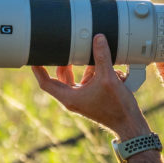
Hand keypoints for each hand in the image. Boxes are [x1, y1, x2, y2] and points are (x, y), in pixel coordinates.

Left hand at [32, 34, 149, 138]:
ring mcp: (83, 99)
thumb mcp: (108, 78)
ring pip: (77, 78)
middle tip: (66, 49)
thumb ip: (102, 57)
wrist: (129, 124)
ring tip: (94, 57)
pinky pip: (89, 81)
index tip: (34, 57)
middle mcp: (73, 99)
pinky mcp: (93, 98)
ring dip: (85, 67)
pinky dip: (96, 73)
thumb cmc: (116, 107)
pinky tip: (109, 69)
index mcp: (69, 97)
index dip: (38, 69)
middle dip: (65, 62)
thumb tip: (98, 39)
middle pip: (61, 77)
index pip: (46, 82)